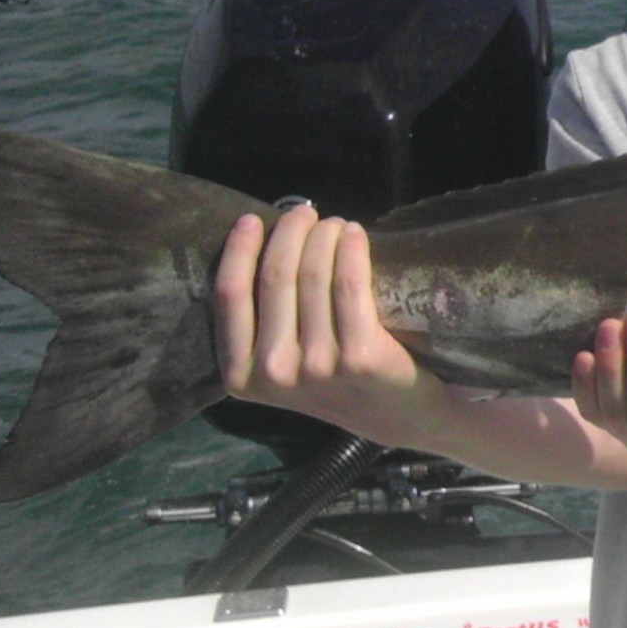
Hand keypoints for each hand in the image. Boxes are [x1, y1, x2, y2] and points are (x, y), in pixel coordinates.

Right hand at [213, 205, 429, 426]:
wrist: (396, 414)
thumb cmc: (335, 379)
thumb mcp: (282, 364)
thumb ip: (263, 323)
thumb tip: (260, 245)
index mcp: (241, 376)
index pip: (230, 296)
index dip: (239, 250)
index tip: (252, 220)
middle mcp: (274, 372)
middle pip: (275, 276)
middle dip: (290, 232)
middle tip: (305, 213)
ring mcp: (317, 366)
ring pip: (313, 274)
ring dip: (323, 235)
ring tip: (334, 224)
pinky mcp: (359, 356)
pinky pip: (348, 283)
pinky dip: (351, 248)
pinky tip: (354, 234)